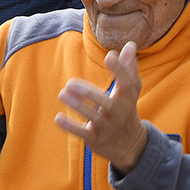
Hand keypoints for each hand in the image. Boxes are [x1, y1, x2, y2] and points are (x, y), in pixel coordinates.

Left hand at [55, 42, 148, 174]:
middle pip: (107, 103)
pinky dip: (71, 126)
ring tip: (62, 94)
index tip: (109, 56)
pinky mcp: (96, 139)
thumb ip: (128, 68)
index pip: (127, 82)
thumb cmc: (126, 109)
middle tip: (70, 83)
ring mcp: (108, 127)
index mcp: (127, 98)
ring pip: (93, 117)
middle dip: (89, 94)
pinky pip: (83, 133)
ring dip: (77, 106)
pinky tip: (58, 117)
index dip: (119, 69)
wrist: (130, 145)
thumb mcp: (131, 90)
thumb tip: (129, 45)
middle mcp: (119, 113)